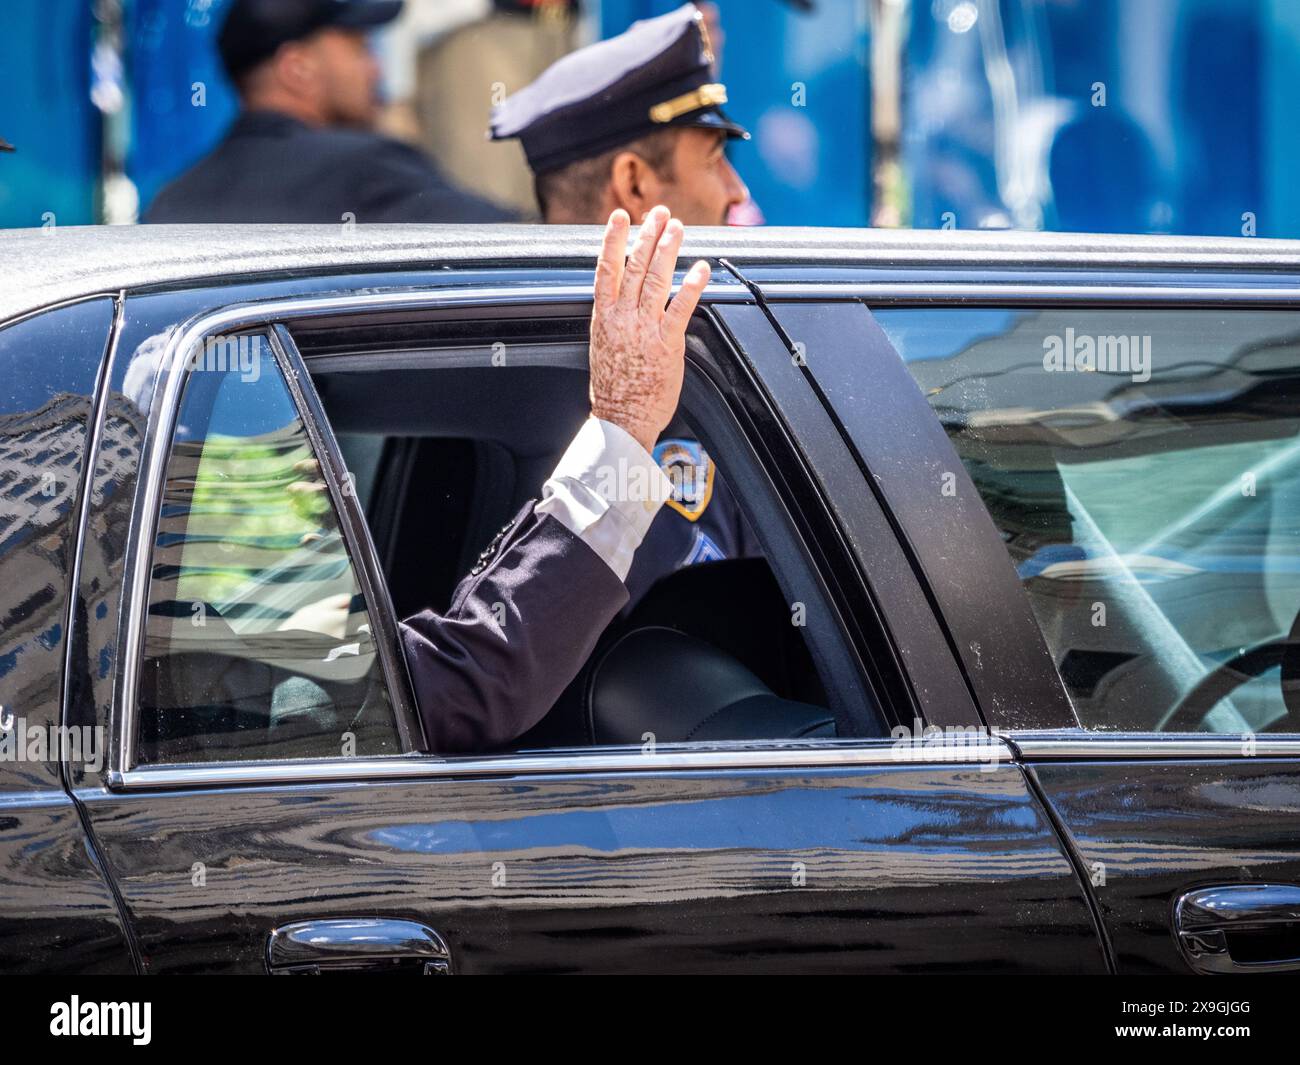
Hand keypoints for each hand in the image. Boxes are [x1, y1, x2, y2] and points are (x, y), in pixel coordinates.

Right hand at [588, 205, 710, 453]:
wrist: (622, 418)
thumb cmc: (614, 388)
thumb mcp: (602, 346)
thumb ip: (611, 319)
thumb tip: (617, 299)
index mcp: (603, 317)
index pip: (606, 270)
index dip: (612, 240)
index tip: (619, 217)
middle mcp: (622, 318)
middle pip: (635, 267)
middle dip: (648, 236)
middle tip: (659, 212)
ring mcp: (644, 329)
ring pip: (656, 280)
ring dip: (668, 250)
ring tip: (677, 228)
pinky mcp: (667, 343)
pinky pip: (680, 308)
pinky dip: (691, 286)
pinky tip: (700, 268)